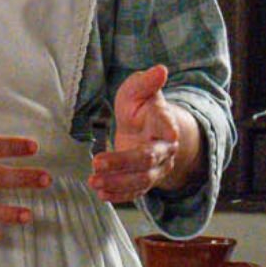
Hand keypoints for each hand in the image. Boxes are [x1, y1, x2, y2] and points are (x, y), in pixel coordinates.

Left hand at [90, 65, 193, 202]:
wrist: (146, 130)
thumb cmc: (140, 107)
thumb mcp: (138, 91)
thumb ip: (146, 82)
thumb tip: (160, 69)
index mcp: (164, 124)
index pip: (167, 126)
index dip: (169, 128)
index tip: (172, 134)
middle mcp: (164, 150)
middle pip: (148, 159)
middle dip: (123, 163)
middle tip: (97, 163)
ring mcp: (156, 169)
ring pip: (141, 180)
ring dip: (117, 183)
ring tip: (93, 182)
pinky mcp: (144, 181)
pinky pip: (135, 193)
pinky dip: (119, 196)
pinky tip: (102, 195)